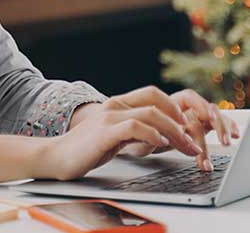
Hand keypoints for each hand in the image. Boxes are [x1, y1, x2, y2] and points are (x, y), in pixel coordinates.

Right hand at [37, 87, 204, 181]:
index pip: (152, 94)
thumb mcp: (113, 135)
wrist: (56, 156)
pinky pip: (134, 128)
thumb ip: (133, 131)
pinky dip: (152, 134)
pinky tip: (161, 144)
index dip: (173, 106)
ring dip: (173, 131)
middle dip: (180, 122)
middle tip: (193, 141)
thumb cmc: (85, 149)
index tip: (186, 123)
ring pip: (150, 114)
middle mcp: (114, 106)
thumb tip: (159, 136)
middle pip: (156, 103)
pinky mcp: (104, 132)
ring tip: (185, 146)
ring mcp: (109, 117)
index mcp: (117, 104)